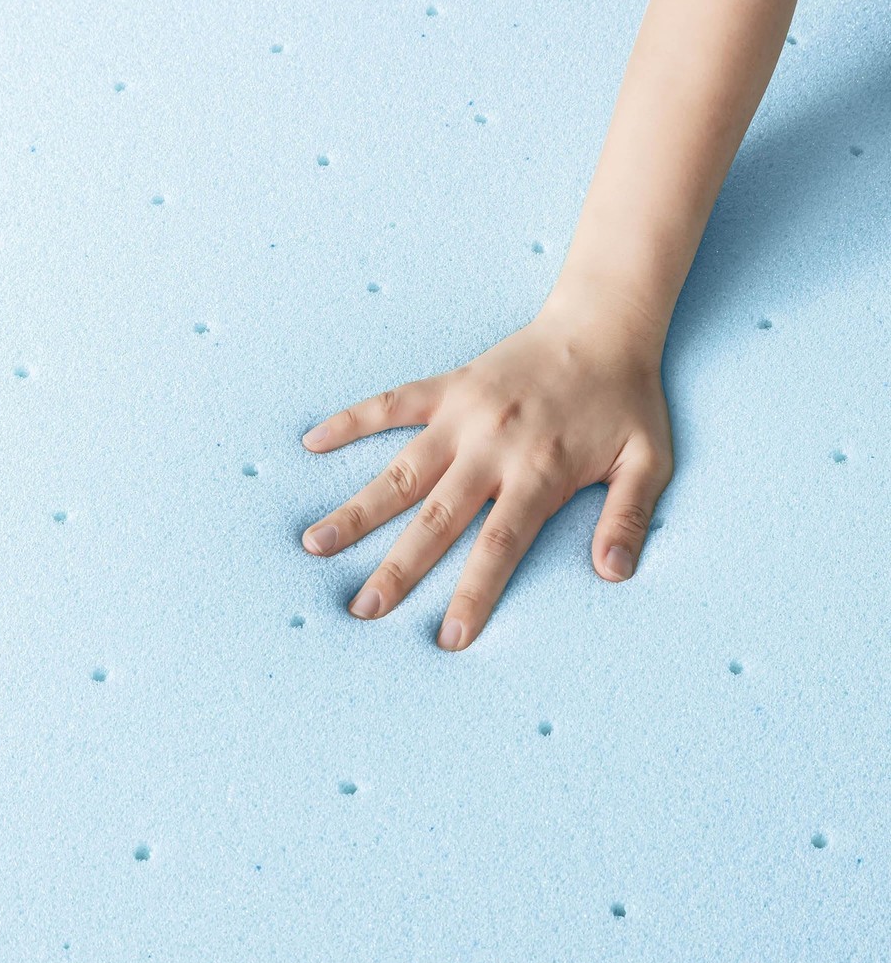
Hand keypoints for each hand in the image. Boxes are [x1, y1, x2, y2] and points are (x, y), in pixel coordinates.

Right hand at [299, 294, 673, 650]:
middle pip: (436, 518)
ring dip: (358, 508)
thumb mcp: (649, 460)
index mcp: (540, 472)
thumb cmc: (627, 399)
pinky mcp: (448, 387)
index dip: (472, 592)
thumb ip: (628, 516)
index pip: (499, 545)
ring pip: (401, 469)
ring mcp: (463, 415)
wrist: (602, 325)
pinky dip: (352, 420)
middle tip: (361, 609)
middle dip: (397, 568)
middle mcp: (492, 448)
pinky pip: (392, 402)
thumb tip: (613, 574)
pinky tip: (313, 441)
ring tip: (315, 542)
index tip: (445, 637)